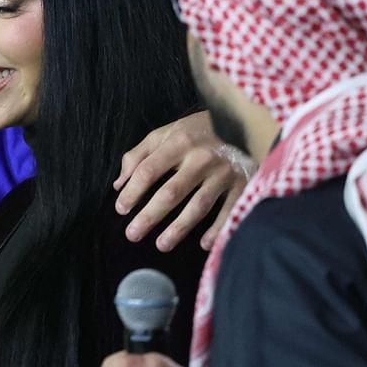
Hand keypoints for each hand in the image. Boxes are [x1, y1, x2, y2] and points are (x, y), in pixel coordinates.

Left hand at [113, 112, 252, 250]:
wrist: (247, 121)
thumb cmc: (199, 131)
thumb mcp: (166, 133)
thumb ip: (139, 155)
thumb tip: (119, 184)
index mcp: (179, 143)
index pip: (149, 171)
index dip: (132, 191)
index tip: (121, 209)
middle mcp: (201, 158)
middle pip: (171, 192)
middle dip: (150, 216)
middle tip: (133, 234)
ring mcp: (224, 173)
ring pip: (198, 205)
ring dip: (179, 228)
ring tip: (161, 245)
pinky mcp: (244, 183)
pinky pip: (230, 210)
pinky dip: (218, 228)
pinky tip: (205, 244)